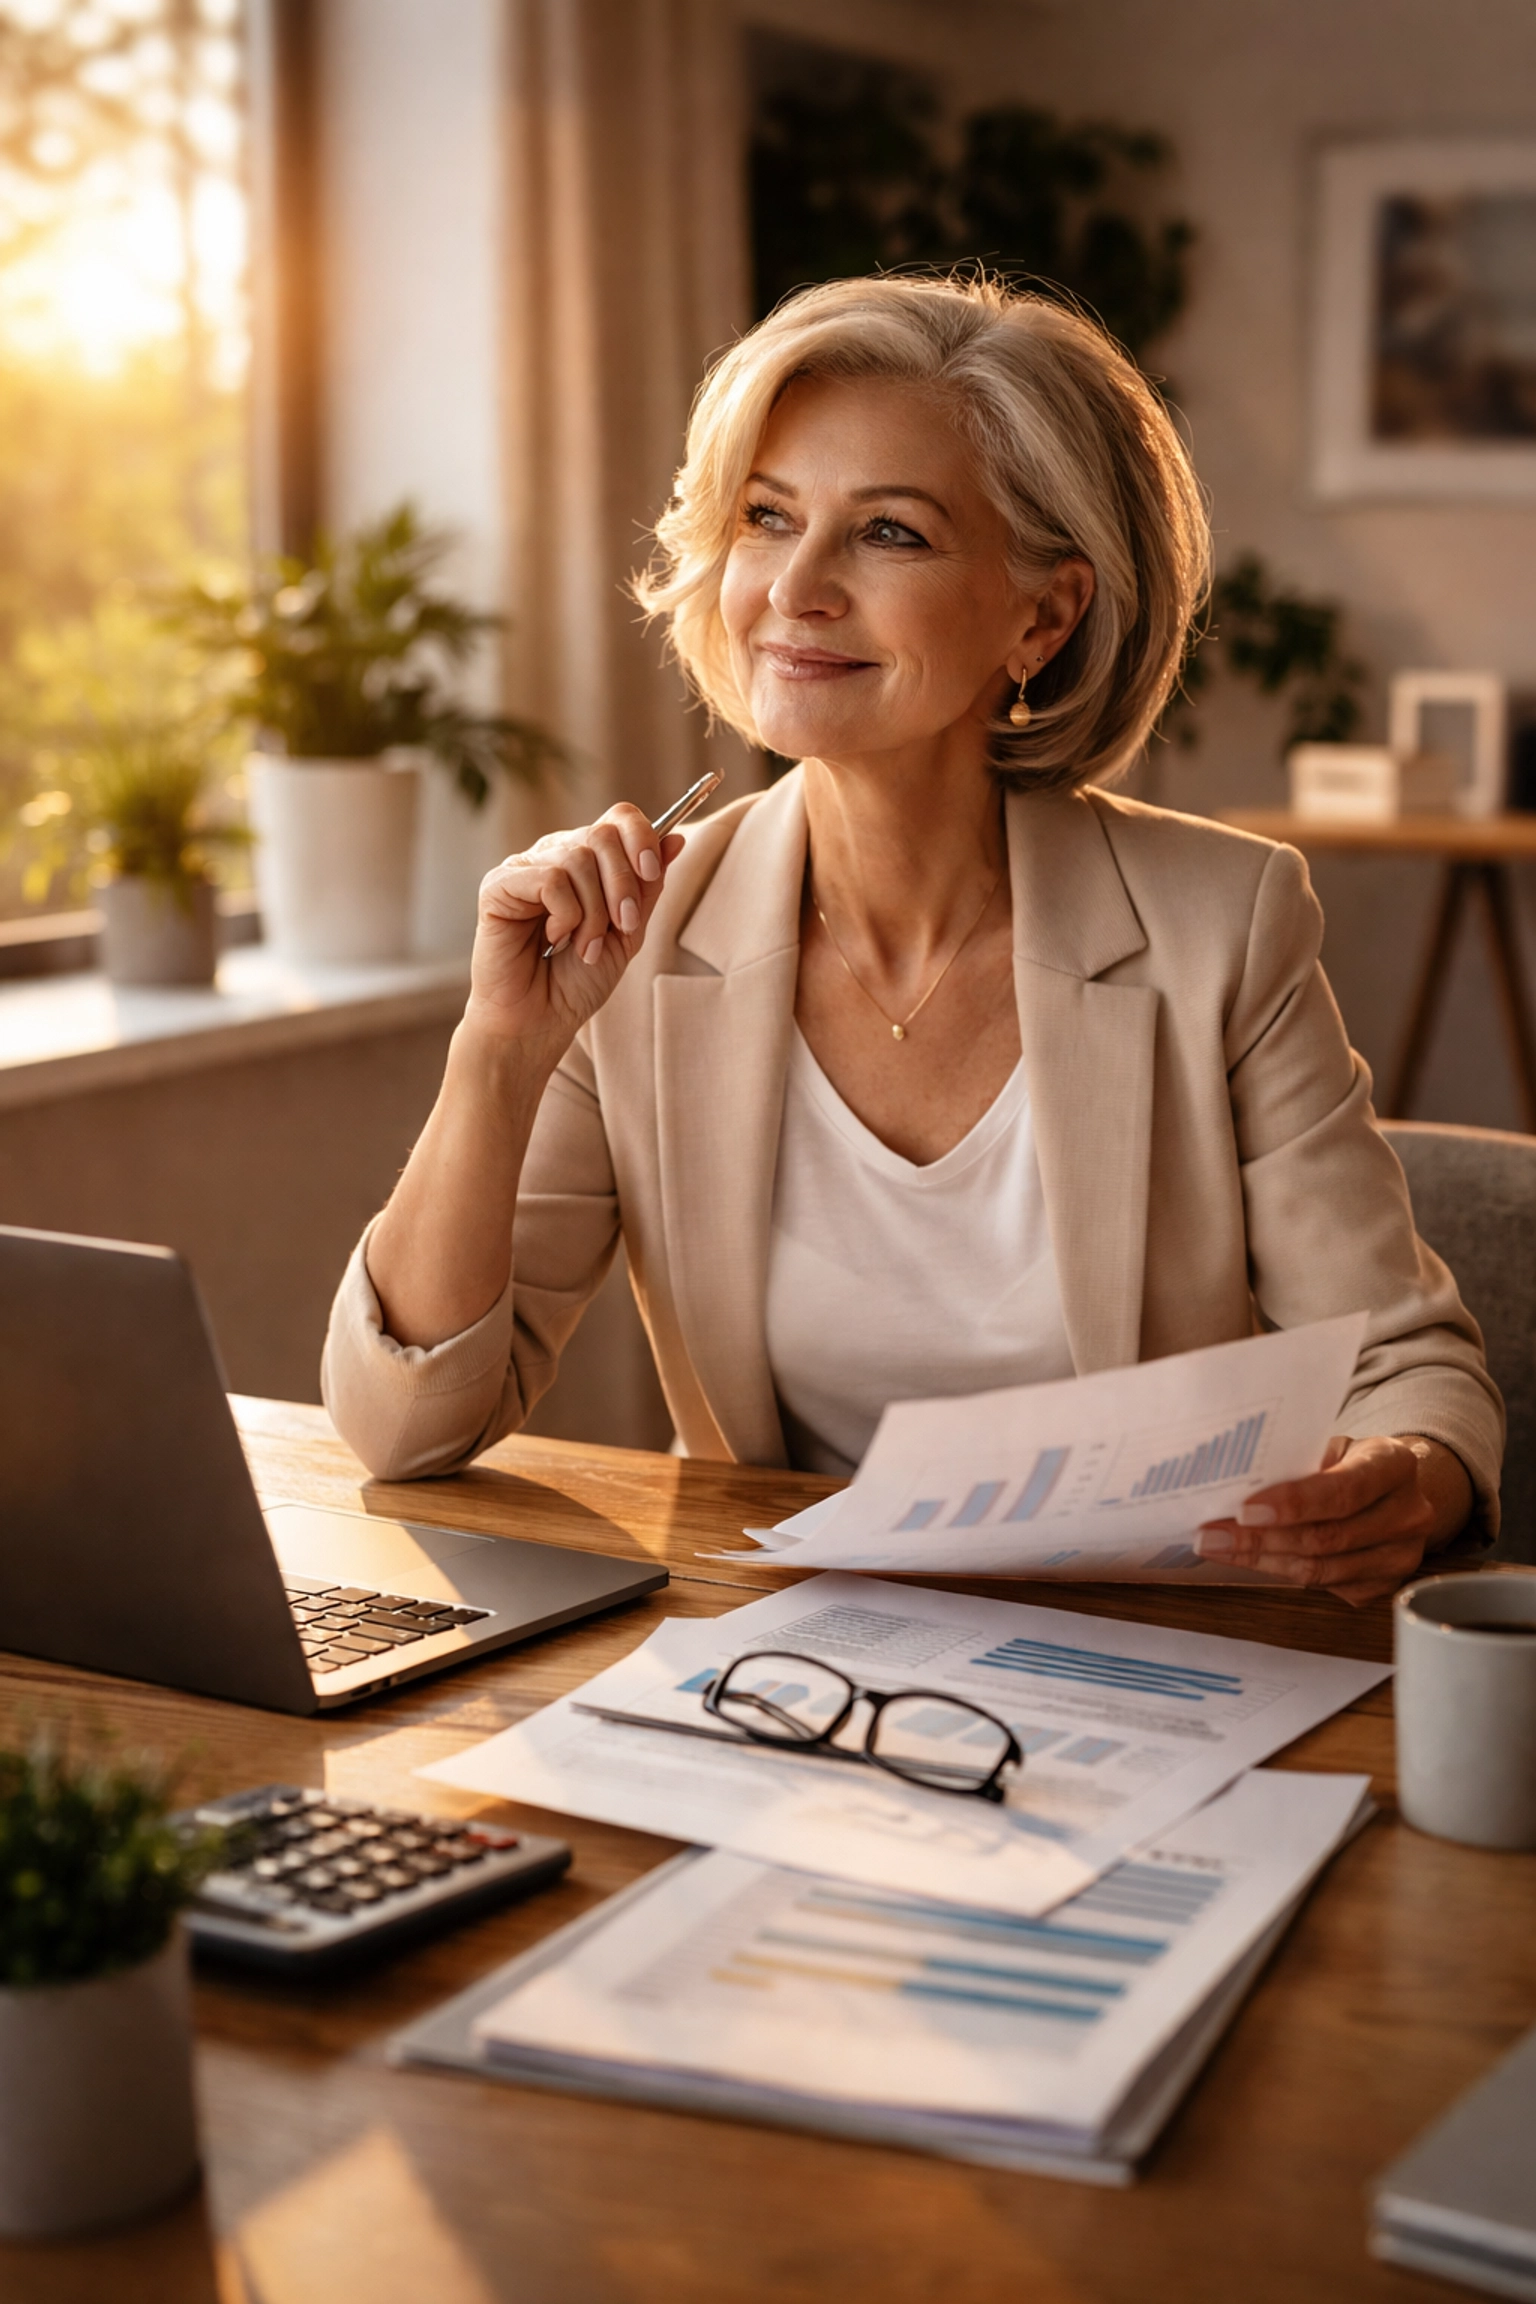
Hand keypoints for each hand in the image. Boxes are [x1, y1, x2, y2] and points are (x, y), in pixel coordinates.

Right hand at [464, 806, 685, 1053]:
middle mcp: (555, 855)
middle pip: (602, 835)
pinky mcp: (498, 884)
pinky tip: (552, 939)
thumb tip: (676, 838)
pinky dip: (564, 916)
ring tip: (583, 947)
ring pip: (578, 859)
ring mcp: (525, 868)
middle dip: (623, 886)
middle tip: (622, 926)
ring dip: (594, 914)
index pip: (618, 818)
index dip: (641, 836)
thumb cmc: (578, 980)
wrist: (541, 1021)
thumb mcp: (628, 932)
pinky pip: (550, 878)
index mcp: (587, 861)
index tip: (652, 872)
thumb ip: (648, 887)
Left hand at [1194, 1434, 1473, 1606]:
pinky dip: (1279, 1572)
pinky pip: (1323, 1587)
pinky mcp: (1382, 1586)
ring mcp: (1400, 1557)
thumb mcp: (1333, 1445)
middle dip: (1261, 1539)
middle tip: (1211, 1534)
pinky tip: (1247, 1558)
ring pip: (1320, 1569)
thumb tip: (1233, 1483)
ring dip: (1261, 1560)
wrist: (1392, 1489)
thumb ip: (1298, 1461)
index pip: (1343, 1490)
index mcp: (1395, 1465)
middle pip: (1327, 1537)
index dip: (1293, 1503)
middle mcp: (1409, 1514)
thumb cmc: (1350, 1461)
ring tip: (1217, 1547)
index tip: (1245, 1510)